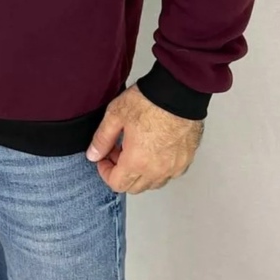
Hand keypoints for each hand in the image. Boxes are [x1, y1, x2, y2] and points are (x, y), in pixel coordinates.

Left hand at [85, 84, 203, 193]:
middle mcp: (157, 170)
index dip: (105, 172)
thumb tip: (93, 154)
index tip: (104, 158)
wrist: (179, 92)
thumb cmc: (150, 101)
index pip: (117, 184)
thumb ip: (102, 138)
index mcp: (138, 162)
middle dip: (121, 173)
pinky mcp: (186, 159)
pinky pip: (169, 174)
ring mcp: (174, 167)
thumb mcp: (116, 114)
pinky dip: (159, 168)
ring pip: (153, 183)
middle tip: (118, 151)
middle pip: (134, 187)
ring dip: (140, 173)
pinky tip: (154, 149)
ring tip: (136, 148)